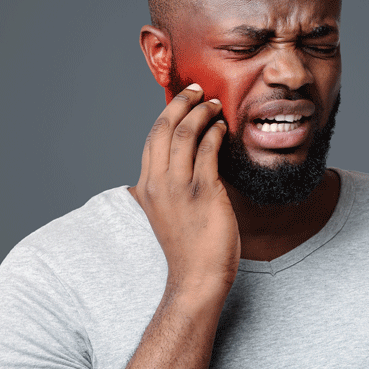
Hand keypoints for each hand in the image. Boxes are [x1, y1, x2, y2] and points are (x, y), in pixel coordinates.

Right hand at [131, 84, 239, 294]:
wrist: (196, 278)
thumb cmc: (187, 248)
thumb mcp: (167, 212)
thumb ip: (169, 187)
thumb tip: (183, 161)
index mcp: (146, 187)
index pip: (152, 139)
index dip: (168, 113)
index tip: (183, 98)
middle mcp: (158, 184)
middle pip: (164, 129)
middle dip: (182, 103)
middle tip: (198, 90)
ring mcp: (179, 188)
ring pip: (185, 135)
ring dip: (201, 114)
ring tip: (214, 104)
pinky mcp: (203, 193)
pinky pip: (208, 151)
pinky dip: (215, 133)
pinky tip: (223, 128)